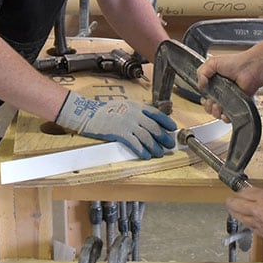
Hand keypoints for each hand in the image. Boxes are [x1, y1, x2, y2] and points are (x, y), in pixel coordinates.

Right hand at [56, 91, 176, 158]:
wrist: (89, 114)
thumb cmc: (105, 110)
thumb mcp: (124, 105)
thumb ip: (136, 112)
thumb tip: (147, 120)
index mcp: (137, 107)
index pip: (156, 113)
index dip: (166, 121)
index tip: (173, 128)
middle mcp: (135, 114)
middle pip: (154, 127)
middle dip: (163, 137)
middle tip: (169, 145)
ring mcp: (127, 124)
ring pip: (146, 137)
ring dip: (154, 147)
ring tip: (159, 154)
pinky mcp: (119, 133)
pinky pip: (134, 143)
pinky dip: (142, 150)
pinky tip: (146, 156)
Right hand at [197, 52, 259, 121]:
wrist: (250, 69)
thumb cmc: (235, 63)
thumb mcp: (212, 62)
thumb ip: (201, 72)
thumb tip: (199, 85)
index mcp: (214, 83)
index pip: (205, 96)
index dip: (203, 100)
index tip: (204, 98)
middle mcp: (221, 92)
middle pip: (209, 107)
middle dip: (207, 107)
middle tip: (211, 101)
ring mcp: (229, 100)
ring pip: (217, 113)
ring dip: (215, 112)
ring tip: (217, 105)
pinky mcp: (237, 105)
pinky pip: (229, 117)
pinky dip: (225, 118)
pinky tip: (224, 113)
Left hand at [225, 165, 262, 247]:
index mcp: (262, 199)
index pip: (243, 193)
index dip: (240, 191)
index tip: (240, 190)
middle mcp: (258, 213)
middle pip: (236, 207)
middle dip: (230, 203)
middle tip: (229, 201)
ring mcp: (260, 225)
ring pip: (241, 219)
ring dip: (236, 214)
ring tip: (235, 211)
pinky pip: (251, 228)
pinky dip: (248, 223)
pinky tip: (250, 222)